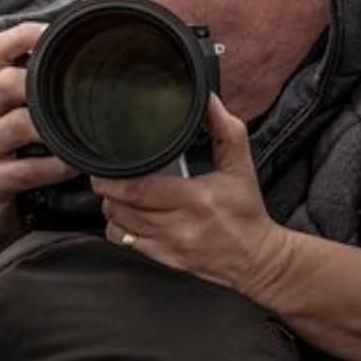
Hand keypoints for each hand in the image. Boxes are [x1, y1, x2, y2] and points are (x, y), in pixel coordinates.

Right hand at [0, 21, 76, 247]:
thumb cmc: (12, 162)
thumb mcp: (19, 123)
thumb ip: (41, 95)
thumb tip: (89, 61)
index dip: (22, 35)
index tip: (55, 33)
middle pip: (4, 83)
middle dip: (41, 83)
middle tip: (76, 91)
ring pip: (16, 125)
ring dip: (53, 128)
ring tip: (81, 133)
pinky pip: (25, 171)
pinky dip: (55, 167)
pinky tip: (74, 166)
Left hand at [90, 95, 292, 297]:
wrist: (256, 258)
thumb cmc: (246, 211)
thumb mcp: (240, 166)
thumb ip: (226, 130)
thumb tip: (210, 101)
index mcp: (195, 199)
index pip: (139, 190)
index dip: (113, 179)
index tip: (104, 168)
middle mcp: (178, 225)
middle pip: (122, 207)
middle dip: (108, 190)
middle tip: (106, 176)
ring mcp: (169, 246)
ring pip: (120, 225)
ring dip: (112, 207)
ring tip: (117, 193)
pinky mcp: (164, 259)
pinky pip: (127, 244)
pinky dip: (119, 228)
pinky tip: (127, 217)